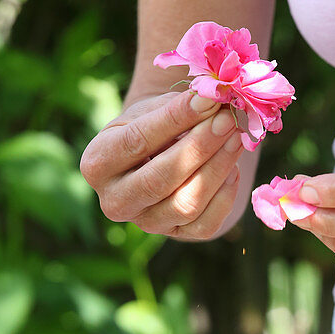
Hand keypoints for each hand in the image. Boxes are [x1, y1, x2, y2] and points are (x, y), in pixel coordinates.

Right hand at [80, 90, 244, 238]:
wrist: (159, 157)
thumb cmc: (153, 126)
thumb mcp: (153, 110)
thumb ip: (177, 106)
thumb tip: (213, 99)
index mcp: (97, 164)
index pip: (136, 141)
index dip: (174, 120)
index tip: (207, 100)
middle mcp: (115, 201)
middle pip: (159, 180)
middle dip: (199, 147)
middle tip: (227, 120)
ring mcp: (145, 223)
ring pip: (185, 204)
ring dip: (217, 169)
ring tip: (236, 138)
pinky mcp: (175, 234)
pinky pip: (205, 225)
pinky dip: (225, 196)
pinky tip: (233, 169)